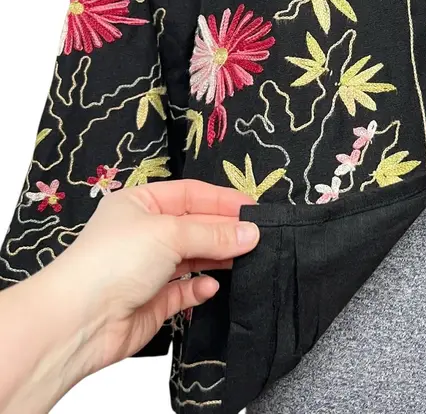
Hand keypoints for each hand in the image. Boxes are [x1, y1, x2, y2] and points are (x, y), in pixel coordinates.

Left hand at [0, 179, 257, 413]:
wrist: (77, 322)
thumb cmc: (115, 260)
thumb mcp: (170, 233)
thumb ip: (214, 234)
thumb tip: (252, 233)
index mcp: (140, 204)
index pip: (190, 194)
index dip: (221, 199)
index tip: (253, 207)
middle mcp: (144, 233)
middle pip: (194, 226)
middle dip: (223, 231)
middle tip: (256, 236)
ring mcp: (148, 268)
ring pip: (193, 258)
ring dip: (217, 259)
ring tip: (244, 260)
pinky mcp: (152, 301)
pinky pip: (185, 290)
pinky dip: (199, 288)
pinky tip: (210, 286)